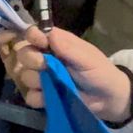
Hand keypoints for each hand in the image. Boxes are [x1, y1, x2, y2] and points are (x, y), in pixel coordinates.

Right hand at [0, 26, 131, 121]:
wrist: (108, 99)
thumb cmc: (99, 72)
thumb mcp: (87, 58)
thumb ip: (68, 48)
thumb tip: (49, 34)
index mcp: (56, 43)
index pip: (35, 34)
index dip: (32, 36)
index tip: (38, 42)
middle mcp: (46, 58)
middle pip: (24, 53)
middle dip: (31, 59)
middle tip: (44, 65)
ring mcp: (43, 78)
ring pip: (25, 75)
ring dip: (36, 80)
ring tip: (52, 83)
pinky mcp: (44, 96)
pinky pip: (30, 96)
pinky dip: (38, 97)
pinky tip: (50, 98)